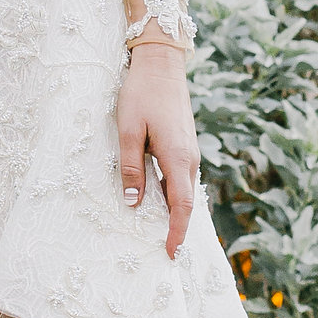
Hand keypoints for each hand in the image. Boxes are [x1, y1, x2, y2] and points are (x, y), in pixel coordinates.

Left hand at [116, 41, 197, 259]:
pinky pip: (179, 177)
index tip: (170, 253)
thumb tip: (133, 202)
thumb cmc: (142, 94)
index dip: (176, 232)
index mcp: (177, 158)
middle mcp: (189, 158)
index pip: (181, 206)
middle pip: (184, 201)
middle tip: (160, 251)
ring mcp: (189, 151)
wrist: (161, 64)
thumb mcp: (129, 131)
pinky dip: (170, 193)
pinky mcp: (183, 145)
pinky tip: (155, 198)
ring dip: (172, 210)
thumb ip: (131, 168)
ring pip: (182, 189)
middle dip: (175, 227)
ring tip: (155, 230)